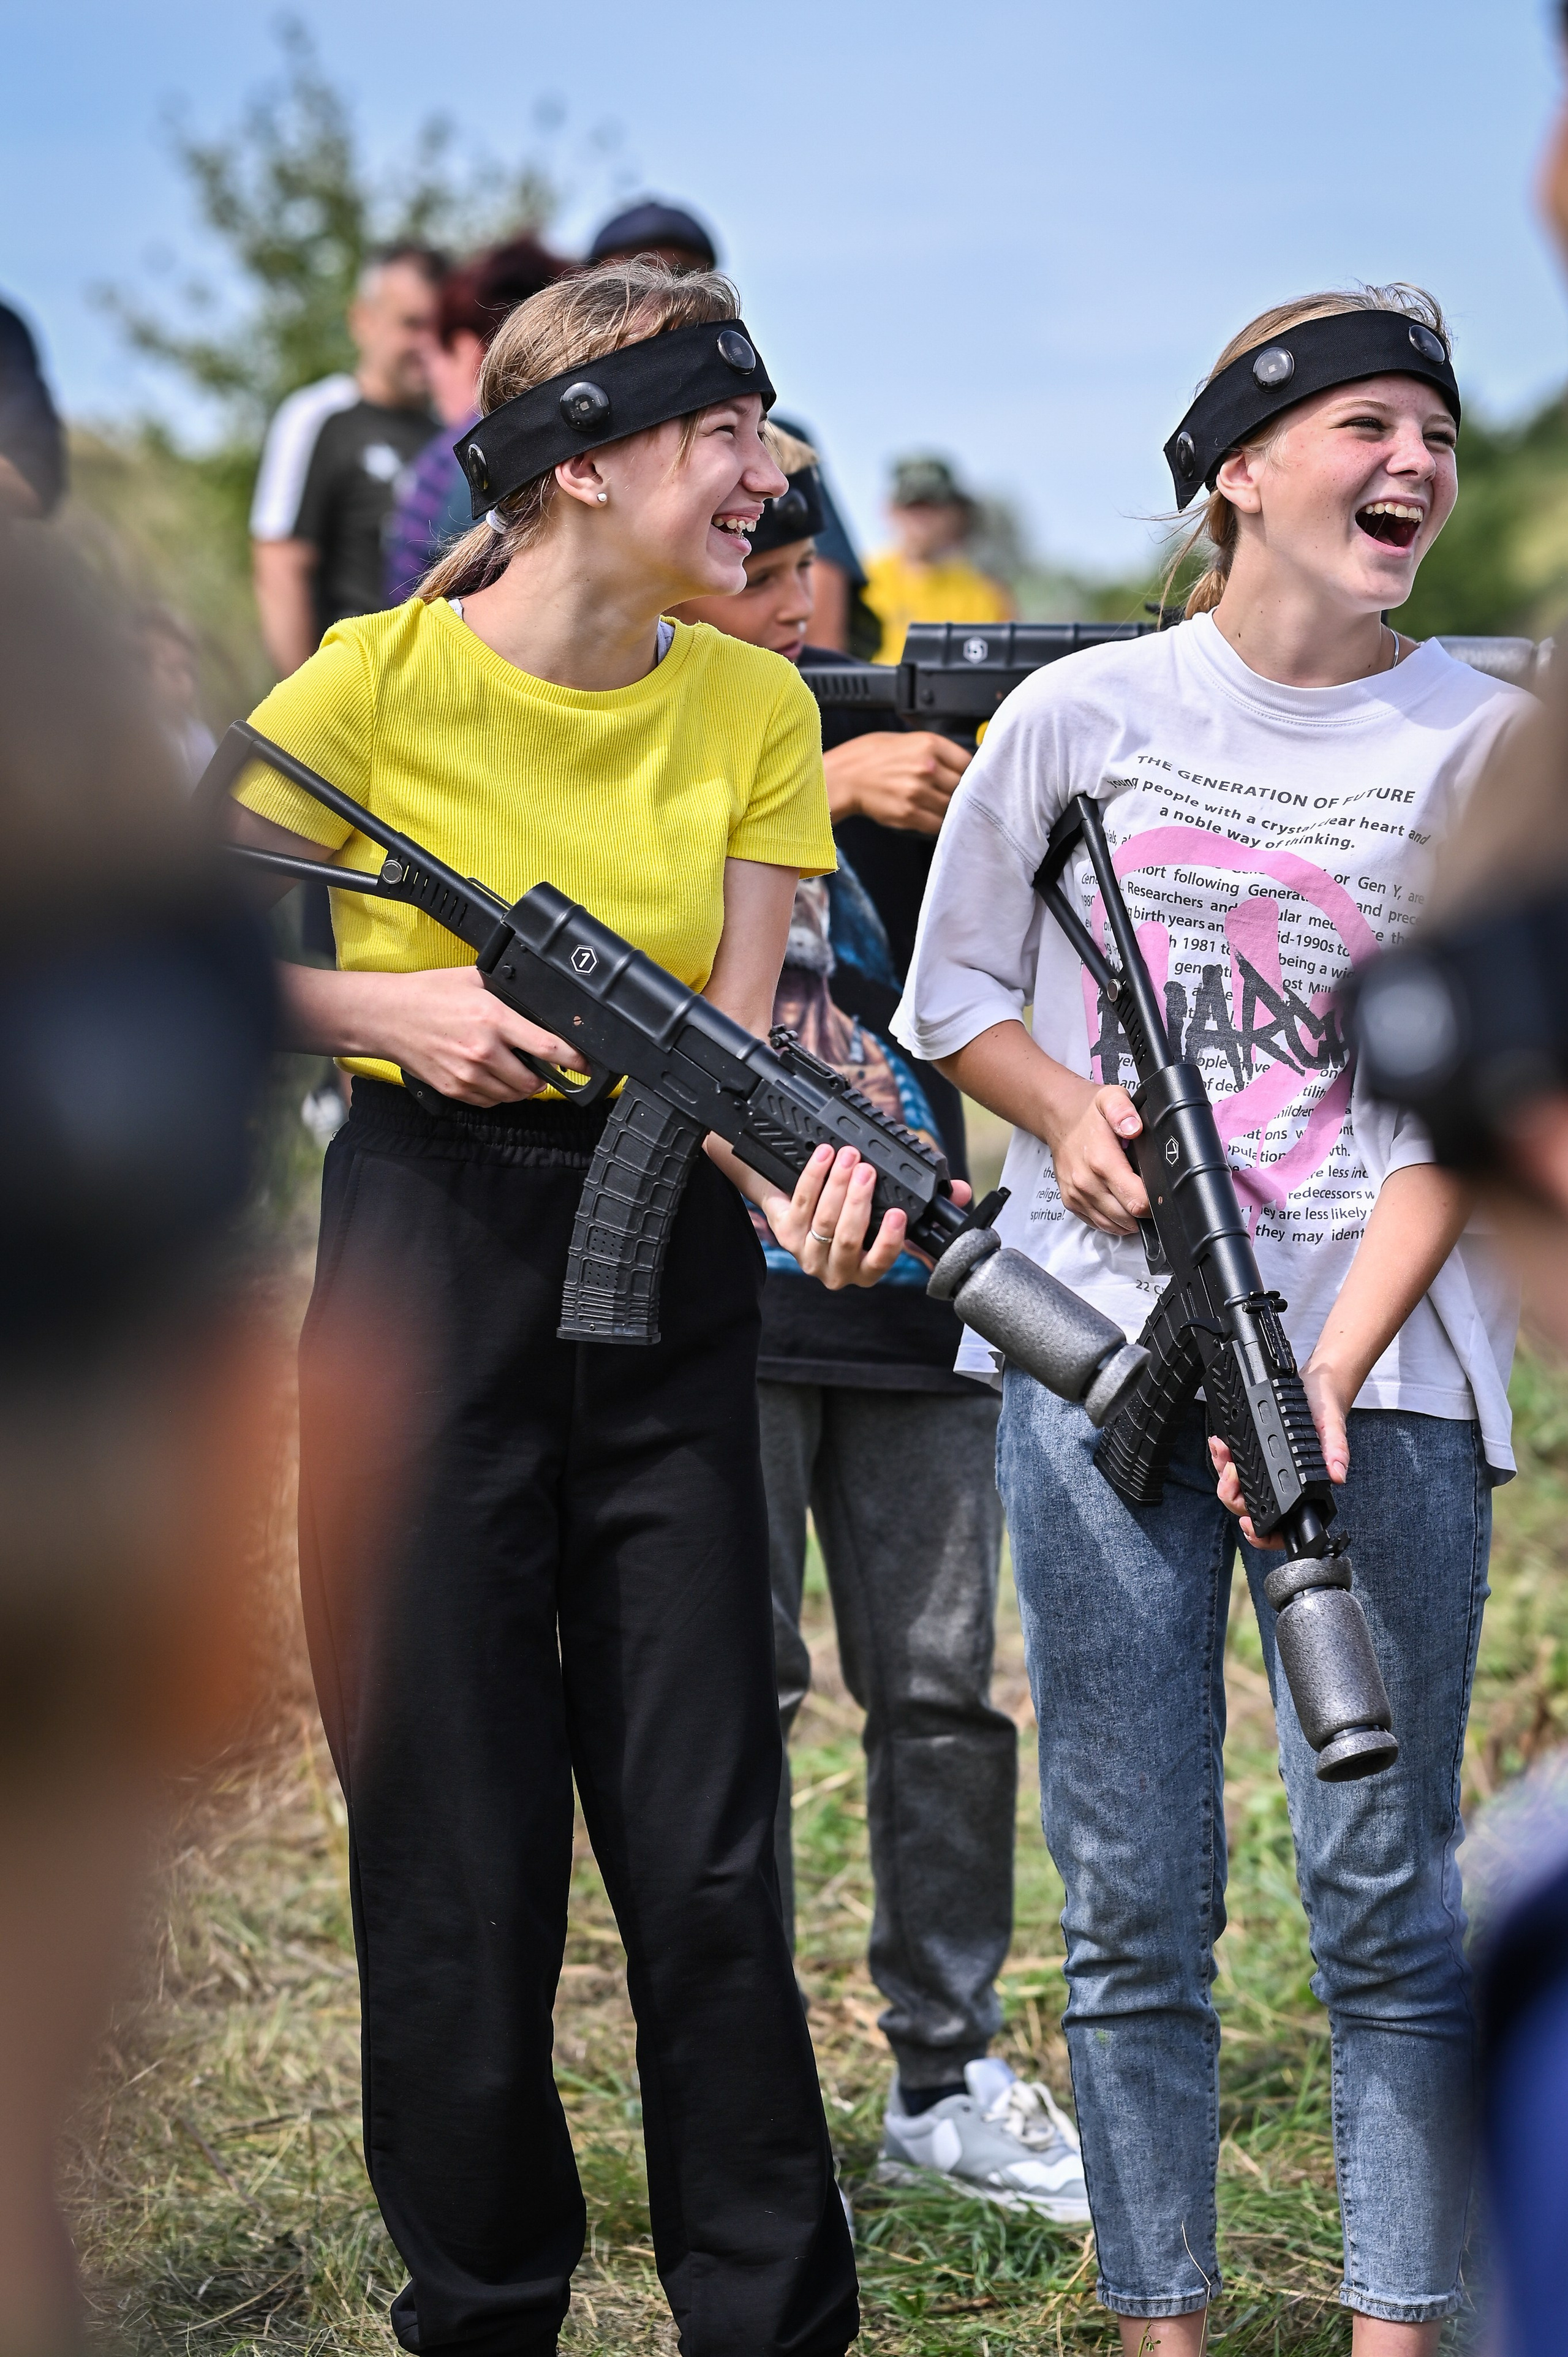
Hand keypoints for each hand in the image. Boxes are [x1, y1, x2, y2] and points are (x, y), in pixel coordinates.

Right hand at [377, 966, 588, 1105]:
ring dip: (522, 1088)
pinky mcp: (454, 1089)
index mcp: (494, 1019)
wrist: (387, 1017)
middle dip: (545, 1077)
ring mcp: (468, 1074)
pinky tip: (494, 1078)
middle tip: (545, 1069)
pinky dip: (499, 1094)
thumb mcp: (474, 979)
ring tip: (519, 1073)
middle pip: (533, 1080)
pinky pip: (490, 1102)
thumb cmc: (428, 994)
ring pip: (514, 1095)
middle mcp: (483, 1050)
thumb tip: (536, 1001)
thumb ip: (507, 991)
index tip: (587, 1066)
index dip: (574, 1060)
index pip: (548, 1047)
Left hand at [762, 1144, 915, 1288]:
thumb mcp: (871, 1221)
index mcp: (863, 1271)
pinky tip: (824, 1157)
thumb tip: (923, 1187)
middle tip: (867, 1171)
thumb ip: (888, 1209)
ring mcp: (807, 1255)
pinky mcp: (785, 1235)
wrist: (795, 1209)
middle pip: (847, 1237)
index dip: (890, 1239)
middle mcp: (835, 1270)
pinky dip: (814, 1176)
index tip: (898, 1213)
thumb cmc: (843, 1217)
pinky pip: (802, 1203)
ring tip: (848, 1158)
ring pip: (824, 1220)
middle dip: (859, 1200)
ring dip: (838, 1184)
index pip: (879, 1261)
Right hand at [823, 731, 970, 834]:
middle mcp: (927, 767)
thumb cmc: (869, 757)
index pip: (968, 762)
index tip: (966, 778)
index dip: (969, 773)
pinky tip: (928, 816)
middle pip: (963, 786)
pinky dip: (937, 823)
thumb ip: (933, 751)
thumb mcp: (905, 740)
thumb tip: (959, 765)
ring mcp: (918, 793)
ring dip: (949, 809)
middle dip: (960, 792)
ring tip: (936, 805)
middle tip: (951, 794)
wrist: (843, 778)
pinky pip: (937, 824)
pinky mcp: (909, 814)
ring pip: (952, 807)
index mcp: (929, 744)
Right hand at [1047, 1080, 1148, 1234]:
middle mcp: (1086, 1183)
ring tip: (1136, 1200)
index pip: (1136, 1201)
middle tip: (1151, 1196)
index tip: (1161, 1193)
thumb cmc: (1088, 1112)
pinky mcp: (1071, 1202)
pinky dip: (1112, 1221)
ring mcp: (1077, 1195)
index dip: (1155, 1203)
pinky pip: (1097, 1224)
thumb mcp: (1110, 1098)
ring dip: (1129, 1220)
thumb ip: (1123, 1111)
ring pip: (1112, 1226)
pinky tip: (1120, 1205)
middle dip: (1144, 1213)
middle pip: (1127, 1219)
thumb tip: (1133, 1127)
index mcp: (1102, 1162)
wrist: (1057, 1117)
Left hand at [1208, 1362, 1350, 1548]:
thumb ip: (1336, 1450)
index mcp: (1302, 1487)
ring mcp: (1265, 1469)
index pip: (1282, 1524)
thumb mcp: (1333, 1426)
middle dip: (1234, 1496)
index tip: (1249, 1526)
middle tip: (1232, 1475)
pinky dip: (1221, 1456)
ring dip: (1224, 1474)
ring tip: (1224, 1454)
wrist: (1315, 1384)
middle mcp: (1281, 1482)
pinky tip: (1220, 1444)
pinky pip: (1231, 1463)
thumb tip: (1337, 1474)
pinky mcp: (1253, 1452)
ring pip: (1236, 1488)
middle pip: (1250, 1507)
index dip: (1264, 1534)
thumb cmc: (1325, 1408)